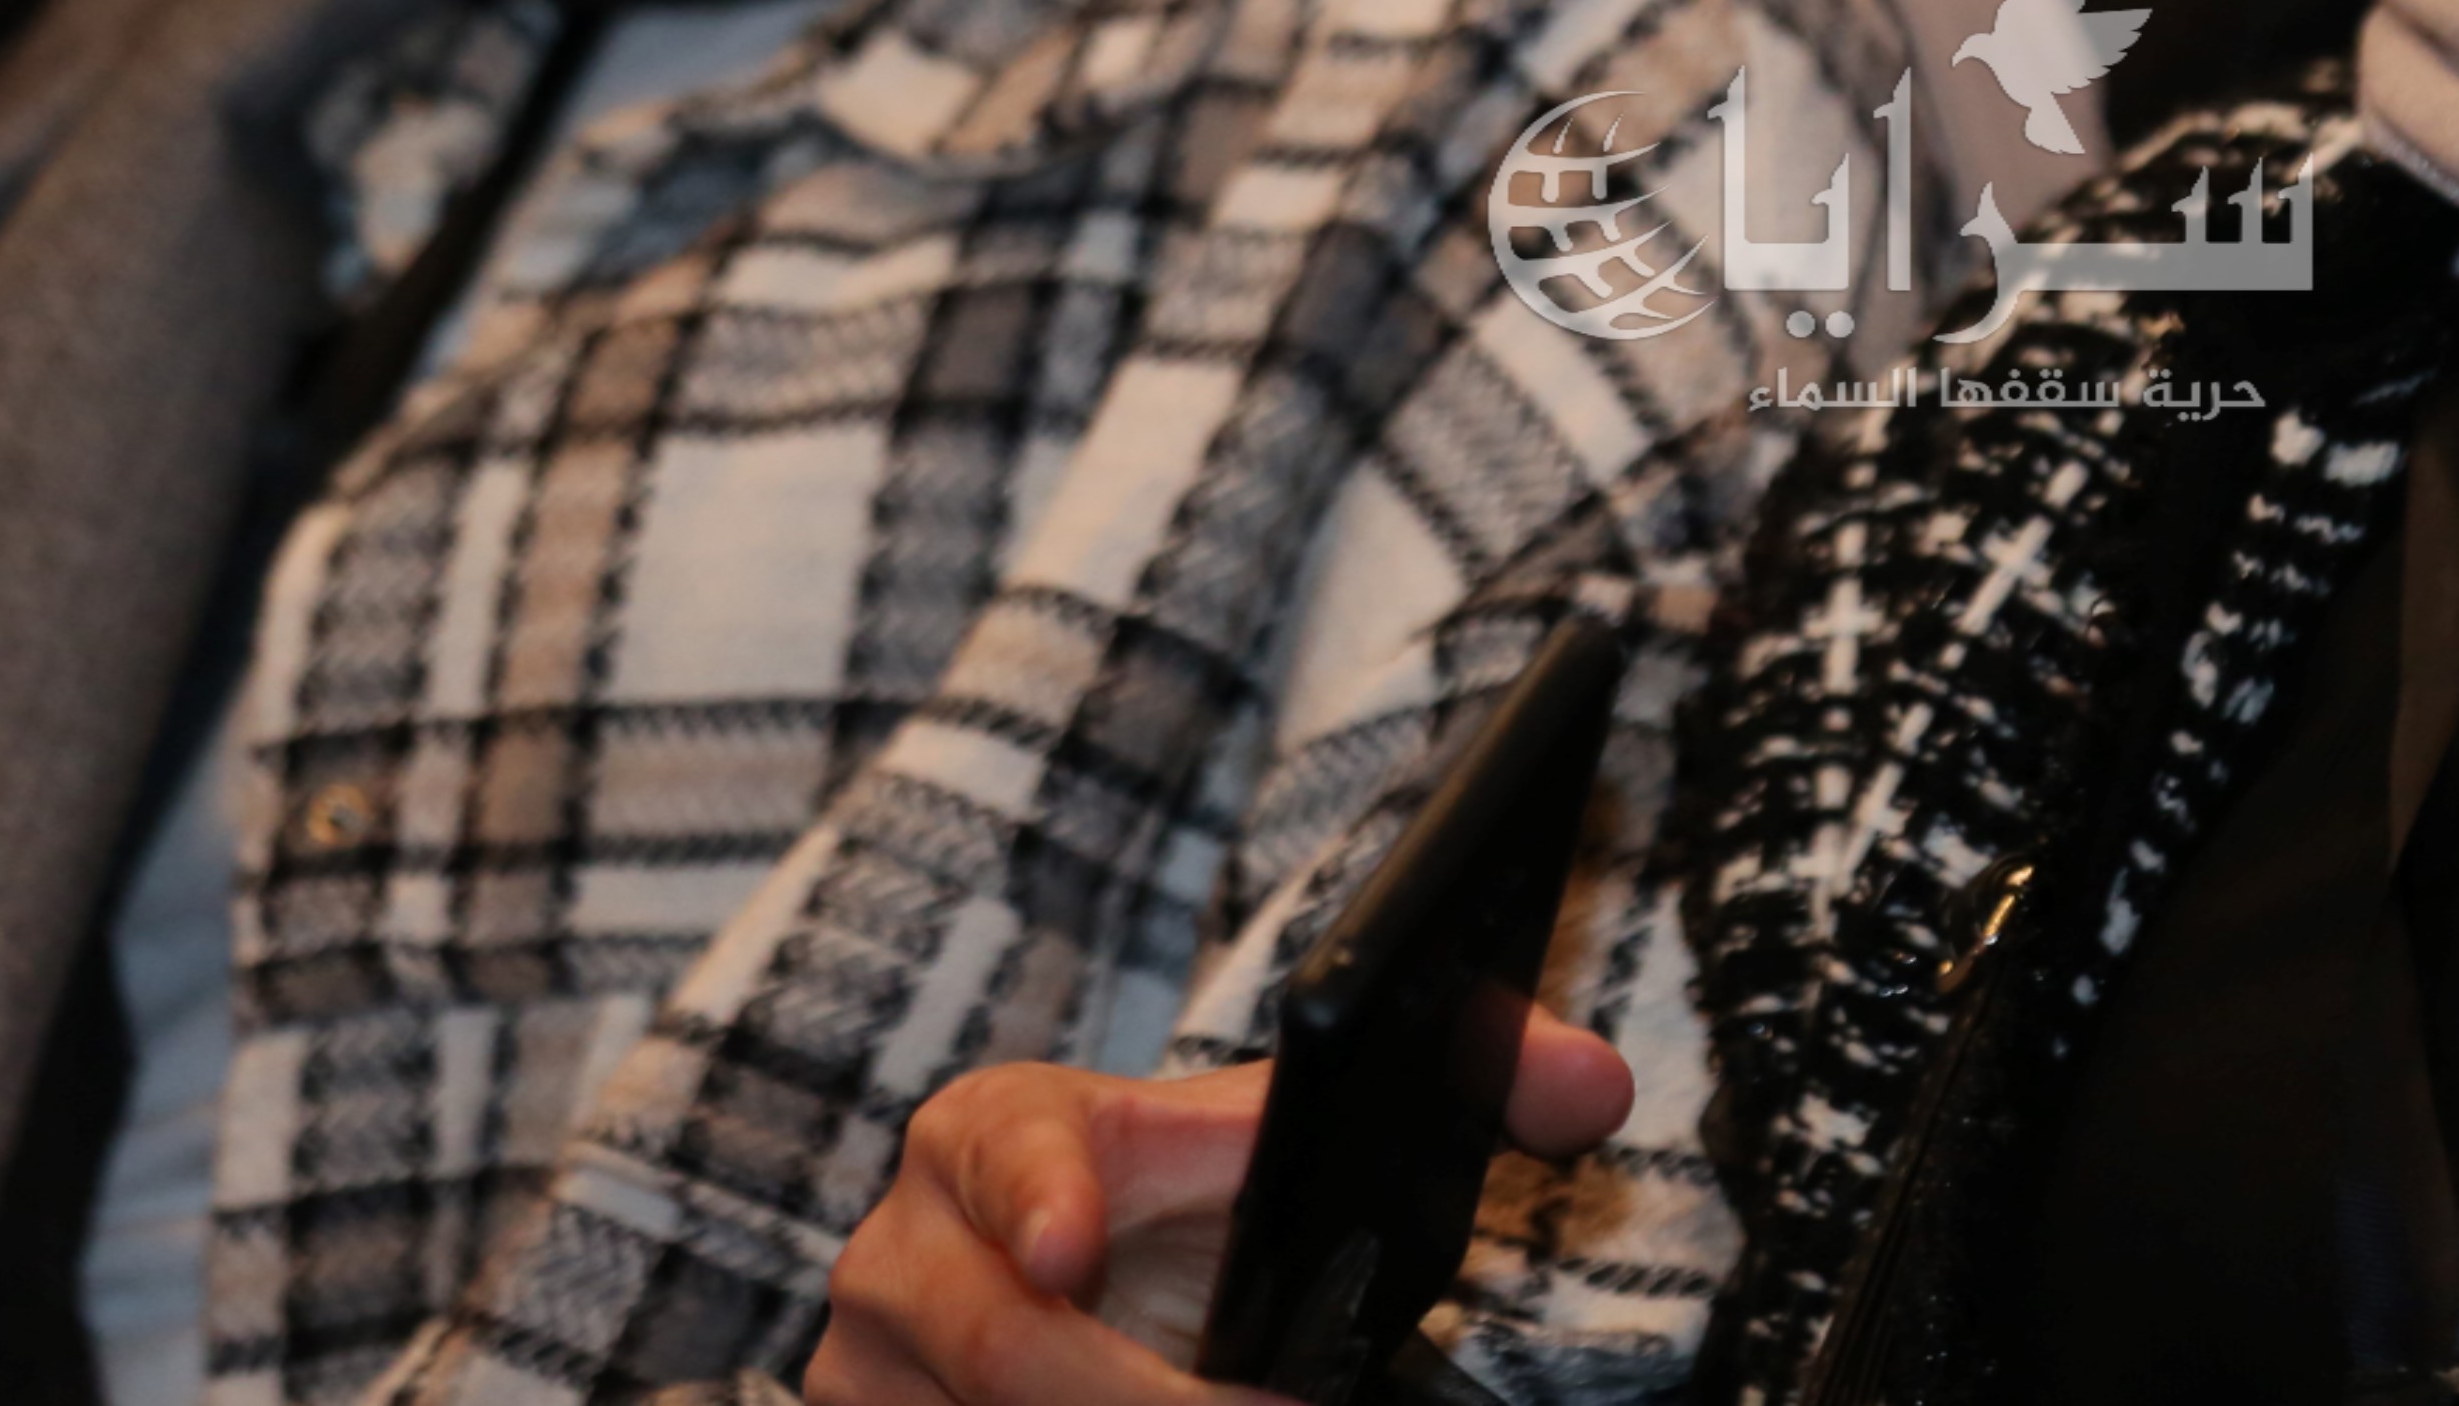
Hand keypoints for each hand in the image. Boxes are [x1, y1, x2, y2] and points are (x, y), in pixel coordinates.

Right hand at [809, 1018, 1634, 1405]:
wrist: (1064, 1282)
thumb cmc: (1177, 1207)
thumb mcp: (1268, 1144)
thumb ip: (1447, 1085)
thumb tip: (1591, 1085)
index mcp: (988, 1130)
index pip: (1001, 1151)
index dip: (1036, 1196)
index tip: (1076, 1245)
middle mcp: (906, 1247)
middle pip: (1008, 1345)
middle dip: (1151, 1405)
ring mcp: (867, 1371)